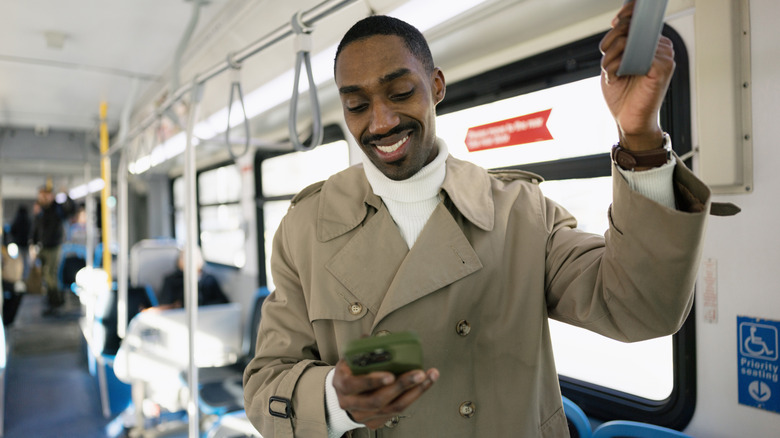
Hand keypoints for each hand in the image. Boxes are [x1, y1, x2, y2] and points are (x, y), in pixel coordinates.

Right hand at [332, 359, 438, 429]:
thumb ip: (362, 350)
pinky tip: (423, 385)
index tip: (391, 375)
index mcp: (342, 384)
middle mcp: (350, 403)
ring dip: (414, 392)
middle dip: (402, 386)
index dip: (373, 381)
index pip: (355, 385)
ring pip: (391, 408)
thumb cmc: (349, 373)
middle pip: (377, 400)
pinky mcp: (375, 421)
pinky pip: (397, 411)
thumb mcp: (349, 359)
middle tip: (419, 374)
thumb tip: (374, 338)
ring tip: (428, 377)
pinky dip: (413, 397)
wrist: (343, 396)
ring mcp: (362, 415)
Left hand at [600, 0, 674, 149]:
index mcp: (652, 46)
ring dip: (612, 55)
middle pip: (632, 29)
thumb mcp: (615, 65)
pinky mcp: (663, 69)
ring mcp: (664, 58)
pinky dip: (619, 64)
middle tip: (607, 60)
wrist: (629, 121)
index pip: (642, 22)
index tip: (616, 19)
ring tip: (611, 71)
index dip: (629, 14)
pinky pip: (637, 55)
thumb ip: (618, 46)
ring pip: (631, 41)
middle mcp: (661, 49)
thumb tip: (618, 24)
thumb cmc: (623, 95)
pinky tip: (616, 75)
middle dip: (611, 41)